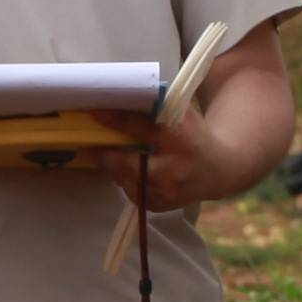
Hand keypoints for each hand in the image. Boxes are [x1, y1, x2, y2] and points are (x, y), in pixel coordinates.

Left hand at [73, 111, 224, 213]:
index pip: (145, 130)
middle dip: (105, 155)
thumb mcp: (182, 115)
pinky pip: (131, 192)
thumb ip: (157, 107)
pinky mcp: (160, 206)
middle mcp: (175, 170)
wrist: (216, 171)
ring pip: (126, 180)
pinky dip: (126, 180)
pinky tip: (130, 170)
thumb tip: (119, 96)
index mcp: (183, 140)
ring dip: (115, 167)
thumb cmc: (193, 135)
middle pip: (129, 165)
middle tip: (85, 147)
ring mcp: (167, 193)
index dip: (118, 121)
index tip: (95, 114)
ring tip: (109, 155)